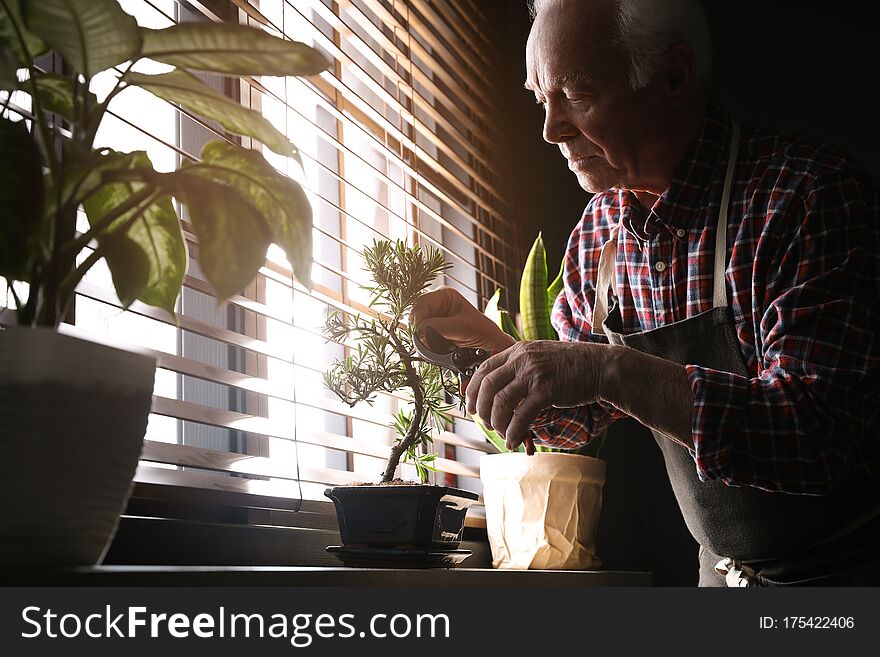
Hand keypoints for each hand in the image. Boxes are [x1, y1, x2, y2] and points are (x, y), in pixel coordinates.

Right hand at [409, 286, 514, 353]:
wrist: (489, 346)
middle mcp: (435, 305)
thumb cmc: (481, 331)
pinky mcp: (429, 333)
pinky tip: (432, 348)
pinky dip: (423, 345)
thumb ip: (440, 327)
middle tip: (421, 339)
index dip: (416, 315)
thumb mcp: (463, 327)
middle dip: (417, 328)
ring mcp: (431, 319)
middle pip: (415, 315)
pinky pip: (419, 338)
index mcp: (444, 295)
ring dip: (420, 338)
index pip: (422, 302)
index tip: (416, 328)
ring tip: (432, 345)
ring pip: (415, 328)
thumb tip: (420, 329)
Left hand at [466, 340, 607, 450]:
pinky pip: (521, 415)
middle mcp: (522, 360)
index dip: (472, 391)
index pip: (484, 369)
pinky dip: (514, 431)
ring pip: (501, 402)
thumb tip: (498, 388)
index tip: (471, 407)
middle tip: (487, 424)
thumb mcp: (538, 356)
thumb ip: (518, 367)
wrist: (599, 366)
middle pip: (487, 387)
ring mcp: (534, 374)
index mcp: (517, 350)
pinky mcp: (547, 390)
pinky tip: (514, 440)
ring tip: (502, 433)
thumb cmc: (570, 366)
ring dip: (497, 423)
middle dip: (482, 410)